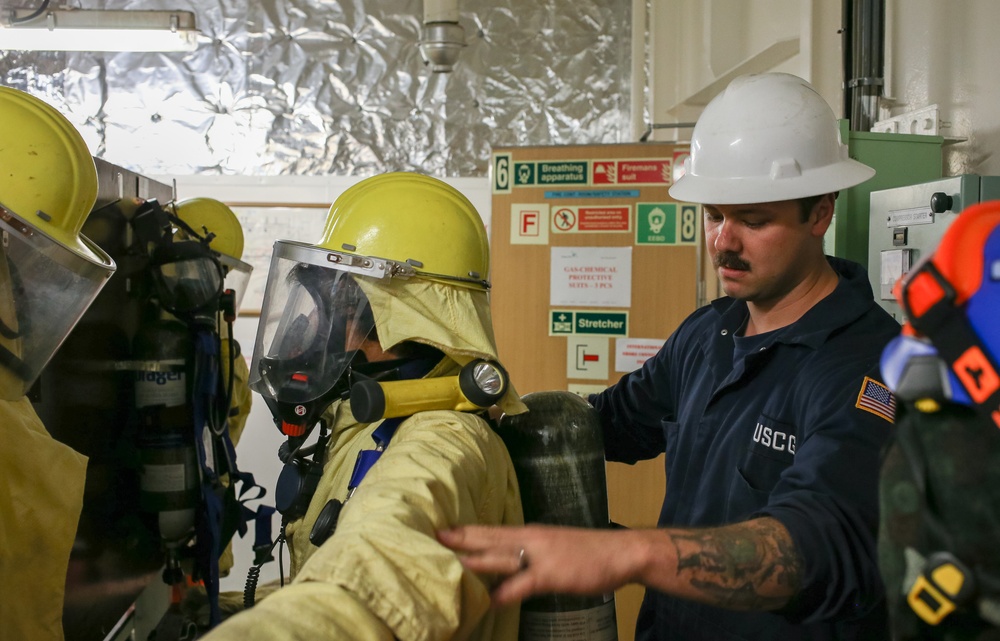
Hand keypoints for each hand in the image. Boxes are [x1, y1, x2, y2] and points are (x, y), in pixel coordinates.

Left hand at [437, 524, 640, 606]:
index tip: (442, 528)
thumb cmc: (588, 552)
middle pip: (490, 538)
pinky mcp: (552, 574)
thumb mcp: (553, 547)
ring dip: (476, 559)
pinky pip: (523, 584)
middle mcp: (531, 539)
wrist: (620, 552)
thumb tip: (509, 563)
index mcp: (530, 533)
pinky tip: (491, 599)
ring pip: (501, 556)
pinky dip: (506, 591)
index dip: (467, 530)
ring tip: (452, 562)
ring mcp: (540, 556)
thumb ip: (529, 555)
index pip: (492, 530)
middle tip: (435, 536)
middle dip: (462, 538)